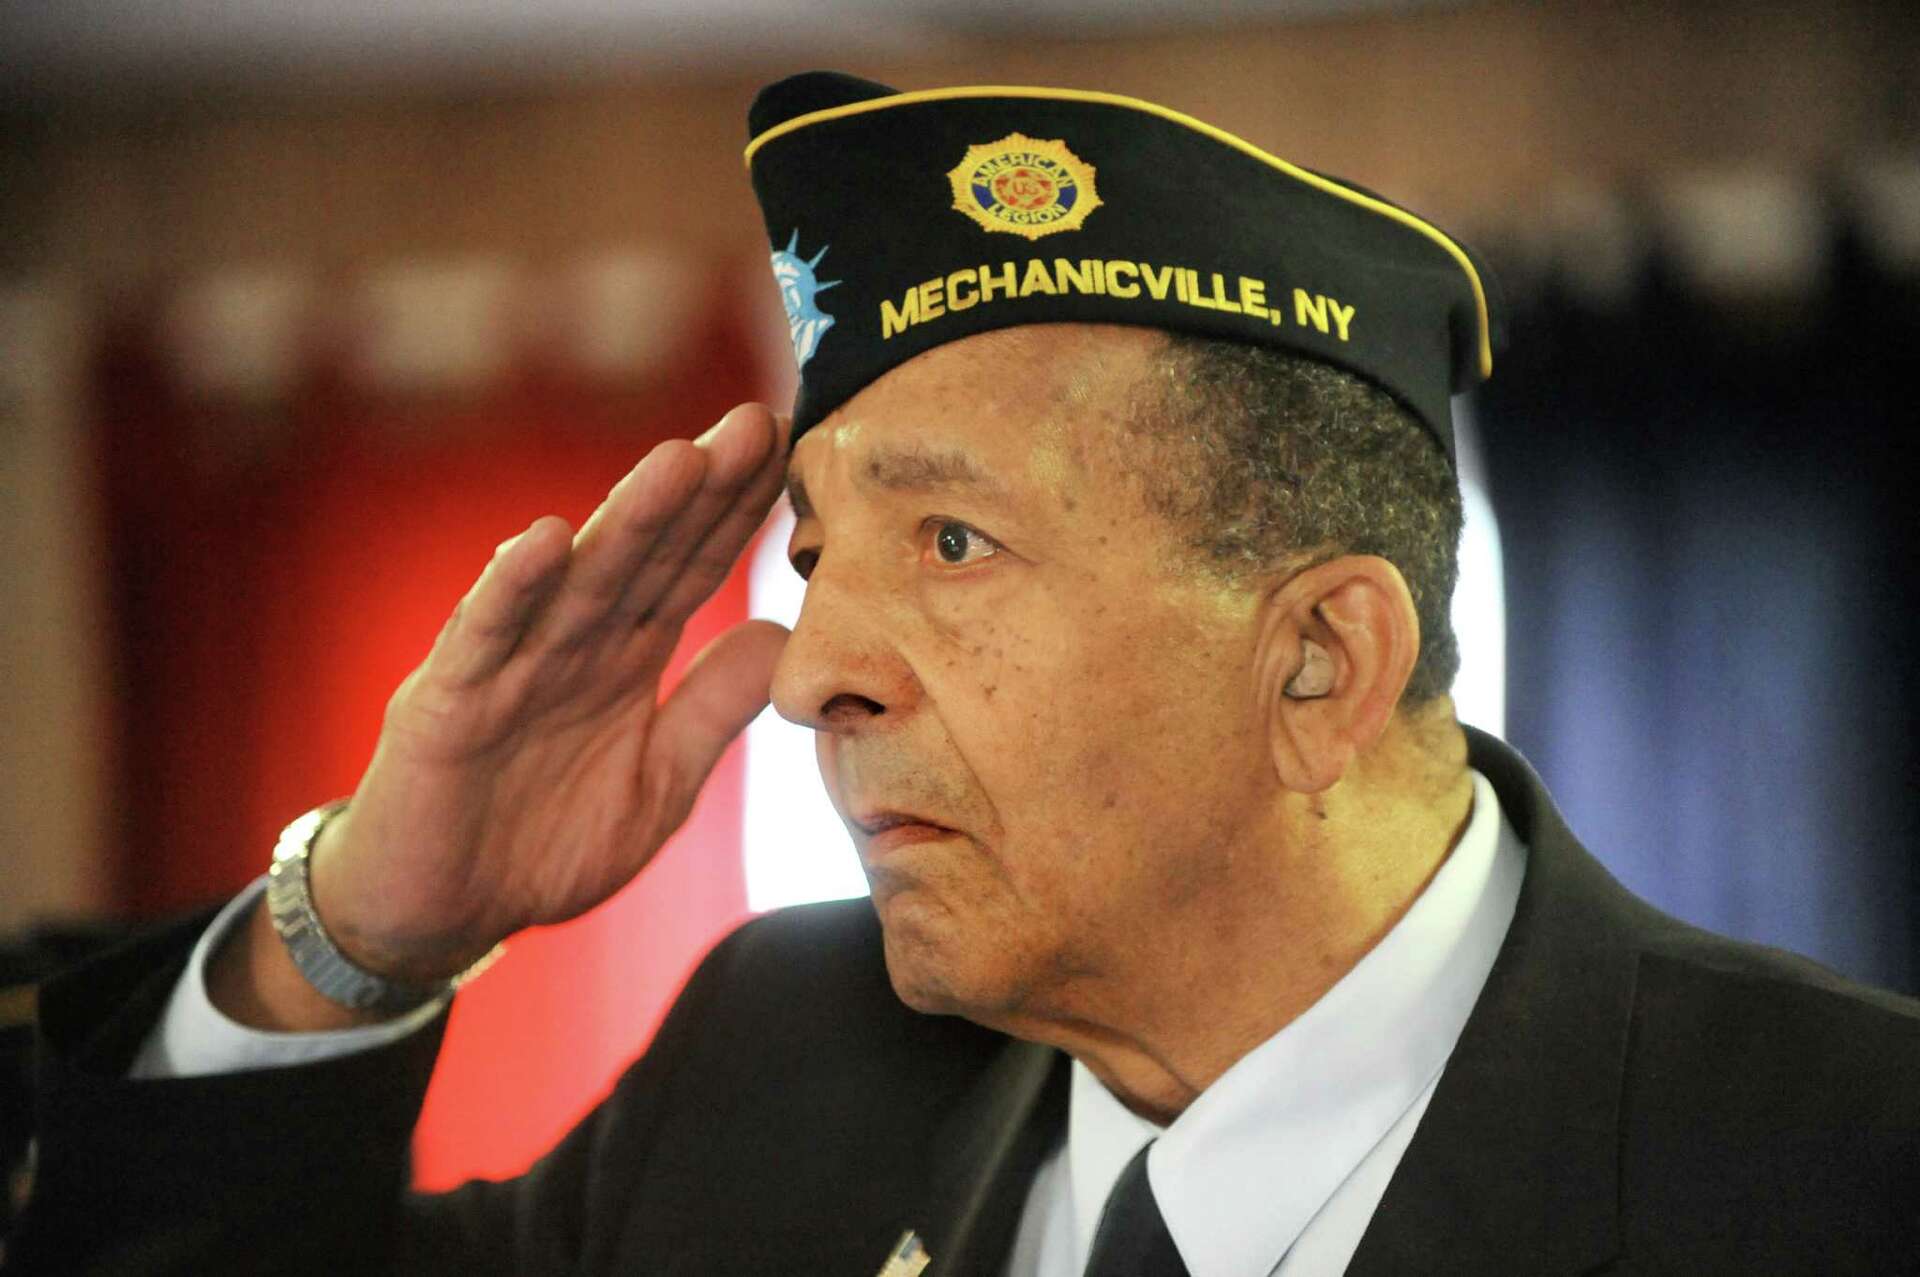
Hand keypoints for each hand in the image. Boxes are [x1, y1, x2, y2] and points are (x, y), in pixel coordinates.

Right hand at [302, 403, 790, 986]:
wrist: (437, 915)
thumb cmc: (542, 845)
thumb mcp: (657, 785)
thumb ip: (712, 711)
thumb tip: (783, 634)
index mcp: (623, 658)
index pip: (691, 571)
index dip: (738, 516)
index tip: (793, 453)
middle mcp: (571, 645)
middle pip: (644, 555)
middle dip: (699, 492)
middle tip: (757, 424)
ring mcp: (506, 666)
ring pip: (575, 581)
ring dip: (625, 520)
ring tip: (681, 460)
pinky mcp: (445, 705)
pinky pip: (480, 638)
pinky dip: (509, 590)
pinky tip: (542, 539)